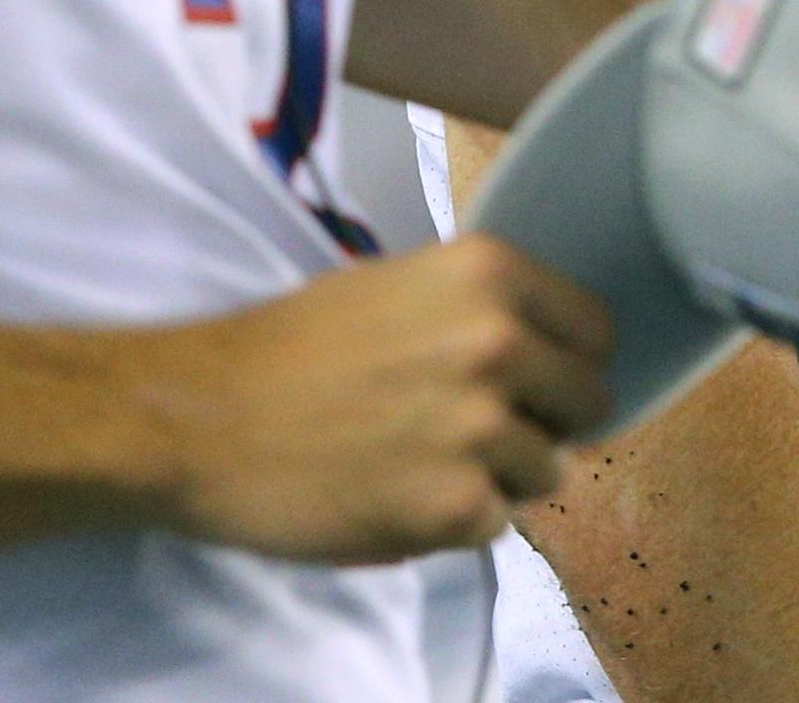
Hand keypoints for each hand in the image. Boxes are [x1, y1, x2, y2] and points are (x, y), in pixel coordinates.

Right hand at [123, 236, 615, 563]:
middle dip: (544, 421)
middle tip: (475, 430)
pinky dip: (457, 521)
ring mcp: (481, 428)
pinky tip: (399, 493)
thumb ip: (481, 311)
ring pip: (549, 471)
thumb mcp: (399, 284)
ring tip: (423, 461)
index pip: (598, 331)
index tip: (533, 379)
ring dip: (500, 477)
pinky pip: (498, 524)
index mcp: (490, 273)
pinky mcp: (454, 507)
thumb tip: (548, 352)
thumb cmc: (290, 348)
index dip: (567, 361)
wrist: (201, 418)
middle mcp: (500, 342)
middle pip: (590, 403)